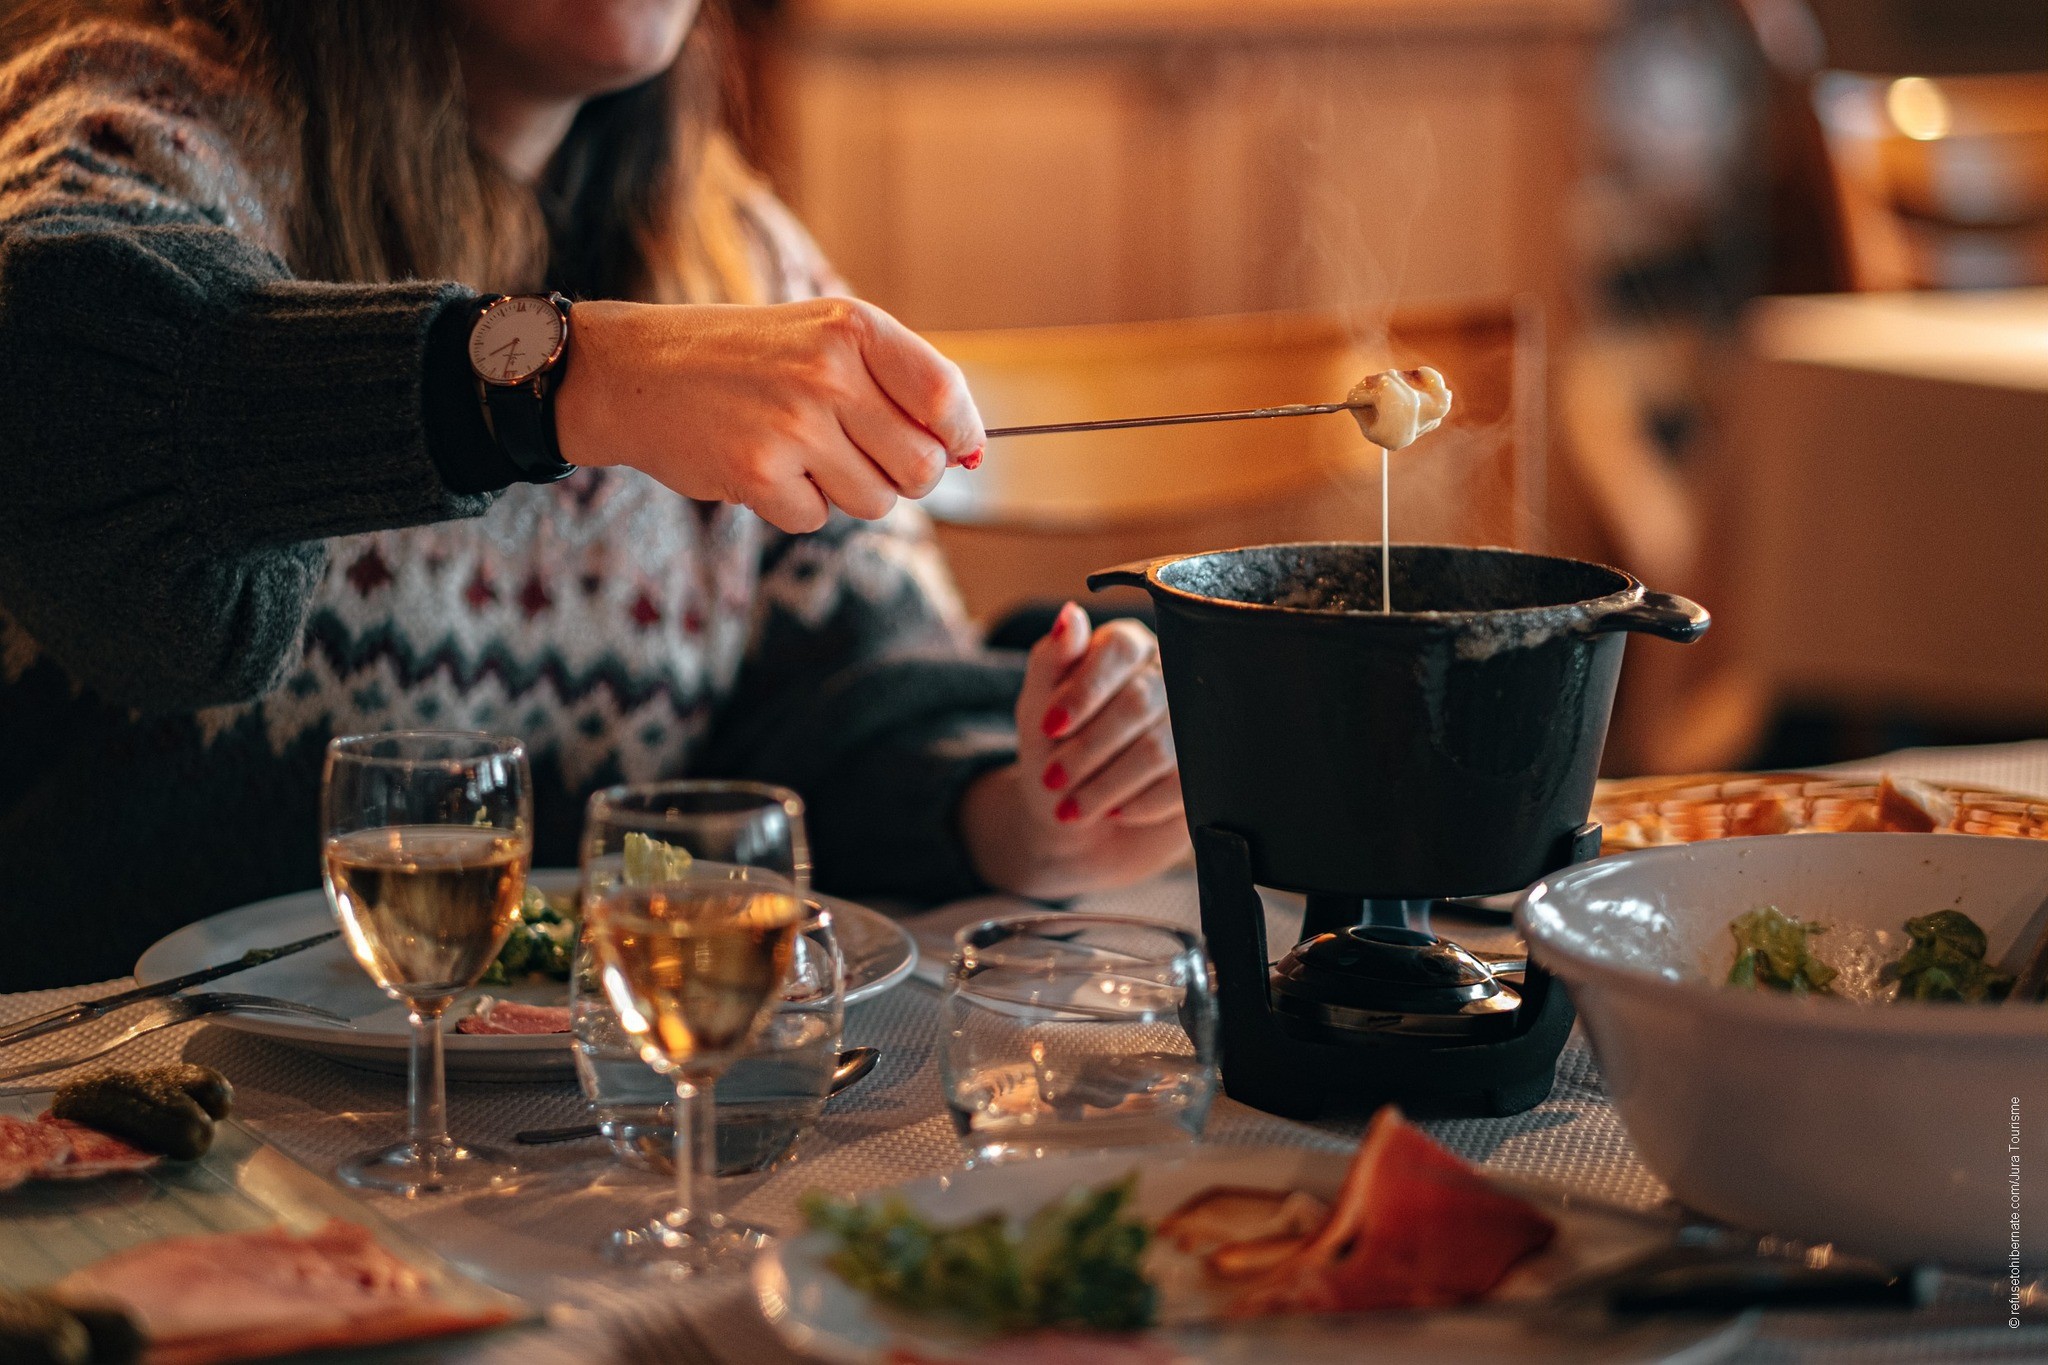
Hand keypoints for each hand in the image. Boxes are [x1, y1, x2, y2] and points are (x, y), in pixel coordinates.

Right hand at [554, 296, 984, 532]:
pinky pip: (817, 519)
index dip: (960, 435)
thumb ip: (896, 384)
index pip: (945, 395)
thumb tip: (971, 453)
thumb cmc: (745, 359)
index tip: (954, 450)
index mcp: (853, 328)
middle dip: (903, 477)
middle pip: (921, 467)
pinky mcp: (758, 474)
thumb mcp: (822, 338)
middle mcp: (828, 373)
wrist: (636, 372)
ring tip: (802, 454)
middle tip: (864, 458)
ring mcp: (793, 426)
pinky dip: (796, 506)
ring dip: (847, 492)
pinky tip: (764, 467)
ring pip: (876, 502)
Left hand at [960, 603, 1188, 899]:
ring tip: (1074, 807)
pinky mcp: (1207, 769)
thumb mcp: (1037, 709)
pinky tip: (1114, 812)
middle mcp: (1168, 677)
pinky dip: (1140, 804)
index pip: (1121, 648)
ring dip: (1108, 782)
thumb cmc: (1053, 754)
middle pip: (1139, 700)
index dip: (1084, 690)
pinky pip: (1182, 783)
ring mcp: (1194, 723)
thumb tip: (1070, 615)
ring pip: (1159, 746)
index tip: (1050, 727)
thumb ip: (1051, 661)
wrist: (1074, 824)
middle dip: (1088, 747)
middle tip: (1053, 779)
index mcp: (1127, 648)